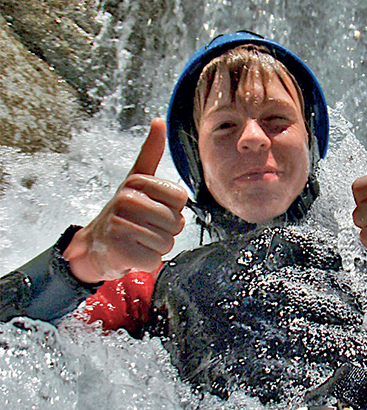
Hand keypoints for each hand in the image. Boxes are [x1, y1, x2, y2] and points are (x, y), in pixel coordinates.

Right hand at [63, 118, 187, 282]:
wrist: (96, 245)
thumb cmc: (124, 211)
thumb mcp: (137, 179)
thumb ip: (151, 152)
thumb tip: (159, 120)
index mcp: (137, 183)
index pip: (180, 198)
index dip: (173, 209)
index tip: (155, 208)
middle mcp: (127, 201)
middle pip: (176, 222)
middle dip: (166, 230)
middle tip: (145, 228)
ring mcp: (121, 225)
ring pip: (167, 243)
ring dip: (157, 247)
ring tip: (138, 240)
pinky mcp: (119, 251)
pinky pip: (155, 260)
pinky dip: (148, 262)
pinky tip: (133, 253)